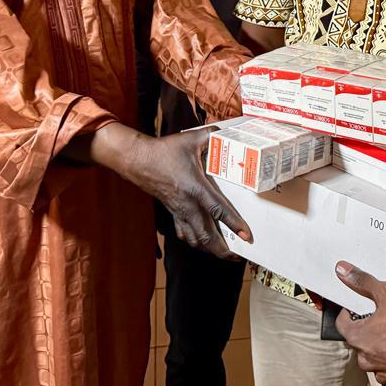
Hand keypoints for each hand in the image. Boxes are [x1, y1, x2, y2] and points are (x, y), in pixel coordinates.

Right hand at [75, 122, 252, 258]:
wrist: (138, 161)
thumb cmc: (165, 151)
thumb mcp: (191, 139)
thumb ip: (212, 134)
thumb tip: (227, 129)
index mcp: (196, 188)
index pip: (218, 210)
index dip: (234, 224)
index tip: (247, 236)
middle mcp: (188, 204)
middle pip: (207, 235)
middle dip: (223, 250)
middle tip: (239, 255)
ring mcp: (179, 211)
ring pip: (195, 239)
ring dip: (210, 249)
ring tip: (225, 252)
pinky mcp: (172, 212)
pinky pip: (184, 233)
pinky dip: (195, 241)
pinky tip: (203, 241)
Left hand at [333, 261, 385, 385]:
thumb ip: (363, 282)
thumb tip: (344, 271)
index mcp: (358, 339)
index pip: (342, 323)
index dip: (350, 312)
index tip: (359, 307)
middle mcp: (366, 360)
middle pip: (360, 339)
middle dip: (370, 327)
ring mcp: (382, 373)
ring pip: (377, 355)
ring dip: (384, 344)